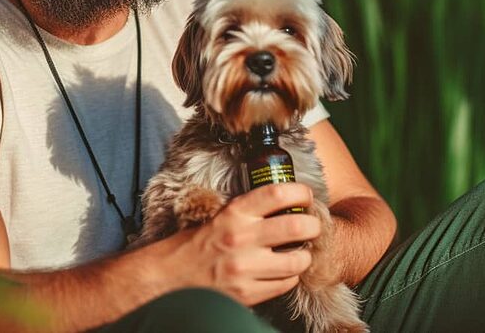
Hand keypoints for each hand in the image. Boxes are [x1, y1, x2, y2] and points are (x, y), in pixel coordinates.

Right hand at [172, 182, 320, 305]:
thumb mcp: (222, 215)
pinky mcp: (247, 292)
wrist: (171, 275)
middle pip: (296, 226)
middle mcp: (240, 238)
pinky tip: (283, 271)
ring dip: (305, 256)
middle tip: (314, 226)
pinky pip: (284, 284)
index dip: (301, 192)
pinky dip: (290, 277)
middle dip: (314, 225)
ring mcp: (244, 268)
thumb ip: (251, 209)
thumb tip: (288, 203)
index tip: (307, 196)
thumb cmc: (198, 243)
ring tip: (301, 253)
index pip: (277, 193)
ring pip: (297, 261)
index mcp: (234, 213)